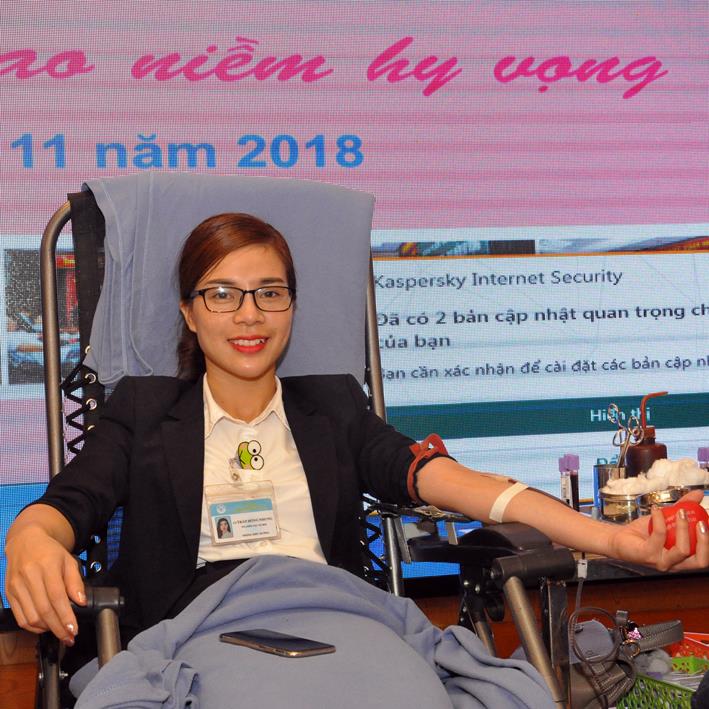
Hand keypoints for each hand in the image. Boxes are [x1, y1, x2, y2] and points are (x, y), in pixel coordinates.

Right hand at [5, 525, 85, 643]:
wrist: (25, 542)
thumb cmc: (50, 552)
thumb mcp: (68, 560)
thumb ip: (75, 581)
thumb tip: (81, 602)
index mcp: (47, 566)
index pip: (57, 597)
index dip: (65, 616)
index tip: (74, 629)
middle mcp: (29, 576)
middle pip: (44, 610)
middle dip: (58, 628)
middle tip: (69, 637)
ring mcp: (16, 586)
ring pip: (31, 617)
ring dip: (46, 629)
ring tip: (59, 631)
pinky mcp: (8, 594)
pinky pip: (20, 617)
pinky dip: (33, 627)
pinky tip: (45, 626)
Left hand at [607, 490, 708, 570]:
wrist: (619, 537)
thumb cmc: (644, 531)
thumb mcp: (667, 518)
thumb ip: (683, 507)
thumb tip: (698, 494)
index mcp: (683, 558)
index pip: (705, 557)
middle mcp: (675, 563)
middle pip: (700, 561)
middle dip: (705, 542)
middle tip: (702, 522)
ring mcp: (661, 561)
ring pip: (682, 550)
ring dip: (684, 529)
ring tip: (681, 512)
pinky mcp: (646, 554)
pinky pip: (659, 536)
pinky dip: (660, 520)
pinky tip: (657, 509)